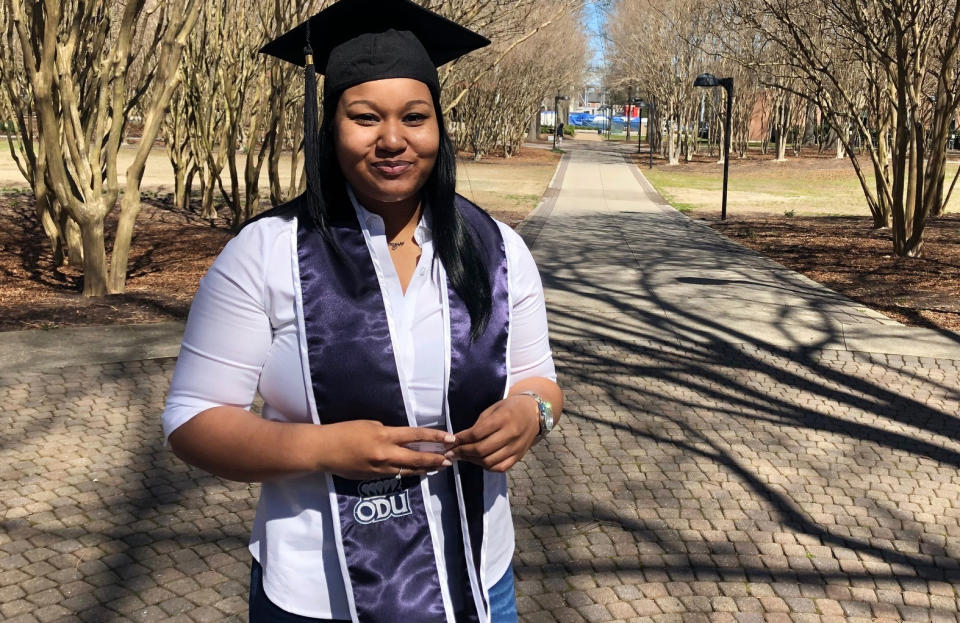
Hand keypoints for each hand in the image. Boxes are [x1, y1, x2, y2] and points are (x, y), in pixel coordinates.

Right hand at [317, 420, 454, 479]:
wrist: (324, 450)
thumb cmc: (345, 432)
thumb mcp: (370, 425)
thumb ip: (389, 433)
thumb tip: (404, 440)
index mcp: (385, 435)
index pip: (416, 435)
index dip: (435, 437)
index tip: (450, 438)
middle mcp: (386, 454)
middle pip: (417, 458)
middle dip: (435, 459)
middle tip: (449, 459)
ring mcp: (380, 469)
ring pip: (409, 470)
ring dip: (425, 468)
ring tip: (438, 467)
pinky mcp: (374, 478)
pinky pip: (396, 475)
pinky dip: (409, 472)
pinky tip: (417, 471)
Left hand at [447, 395, 538, 471]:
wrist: (534, 413)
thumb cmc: (510, 408)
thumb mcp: (494, 408)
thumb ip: (479, 424)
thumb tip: (460, 440)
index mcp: (503, 418)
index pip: (477, 433)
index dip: (461, 439)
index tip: (450, 441)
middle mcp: (511, 434)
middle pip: (481, 449)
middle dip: (462, 452)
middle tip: (451, 453)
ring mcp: (516, 447)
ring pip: (489, 461)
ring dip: (472, 461)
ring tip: (462, 457)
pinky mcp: (519, 456)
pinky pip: (500, 467)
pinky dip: (486, 467)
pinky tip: (478, 461)